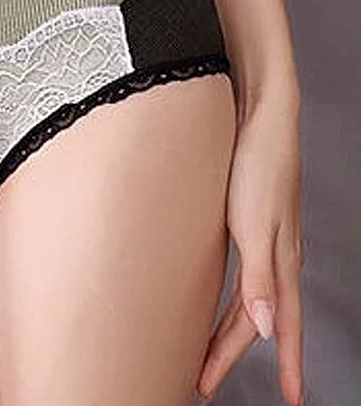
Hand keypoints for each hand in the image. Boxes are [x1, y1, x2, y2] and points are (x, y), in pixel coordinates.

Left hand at [196, 88, 303, 404]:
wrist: (260, 118)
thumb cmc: (257, 166)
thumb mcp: (255, 224)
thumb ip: (260, 277)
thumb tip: (267, 330)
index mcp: (280, 260)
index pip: (277, 326)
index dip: (281, 364)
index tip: (288, 398)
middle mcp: (276, 254)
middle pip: (257, 318)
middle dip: (235, 353)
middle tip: (207, 382)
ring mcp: (266, 237)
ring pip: (249, 297)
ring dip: (233, 328)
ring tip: (212, 351)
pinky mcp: (250, 219)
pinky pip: (243, 272)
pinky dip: (234, 295)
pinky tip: (225, 296)